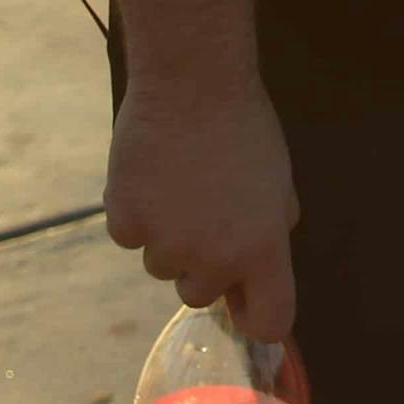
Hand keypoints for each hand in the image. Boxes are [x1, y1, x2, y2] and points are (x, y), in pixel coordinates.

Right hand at [103, 70, 299, 342]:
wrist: (193, 81)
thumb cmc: (243, 126)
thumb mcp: (278, 182)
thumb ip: (271, 230)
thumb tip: (257, 268)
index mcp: (262, 249)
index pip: (269, 321)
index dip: (255, 318)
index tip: (243, 306)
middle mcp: (214, 259)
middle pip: (201, 295)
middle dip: (202, 265)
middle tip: (204, 212)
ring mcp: (166, 243)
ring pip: (162, 266)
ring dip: (167, 238)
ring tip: (177, 183)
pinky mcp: (126, 221)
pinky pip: (130, 236)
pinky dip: (136, 214)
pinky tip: (149, 176)